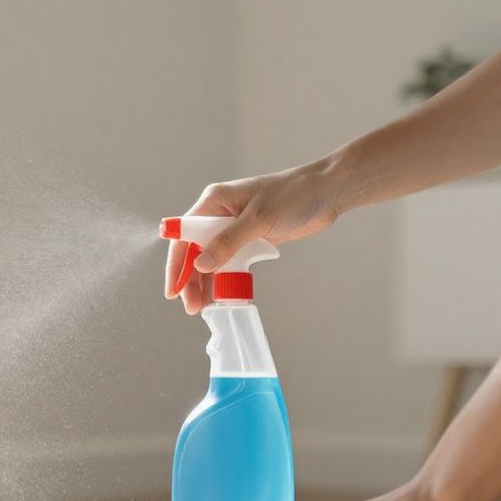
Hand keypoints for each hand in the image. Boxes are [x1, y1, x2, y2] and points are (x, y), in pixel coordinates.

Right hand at [165, 160, 345, 313]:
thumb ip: (228, 242)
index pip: (184, 235)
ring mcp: (235, 227)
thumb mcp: (258, 219)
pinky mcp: (251, 239)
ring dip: (207, 283)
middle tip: (192, 306)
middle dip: (191, 279)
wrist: (326, 193)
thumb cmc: (293, 195)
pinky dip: (226, 278)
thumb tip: (202, 265)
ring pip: (212, 260)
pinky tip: (223, 295)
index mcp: (214, 202)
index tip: (174, 291)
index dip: (177, 264)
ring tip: (205, 307)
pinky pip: (231, 262)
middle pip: (195, 251)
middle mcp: (219, 215)